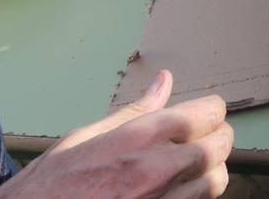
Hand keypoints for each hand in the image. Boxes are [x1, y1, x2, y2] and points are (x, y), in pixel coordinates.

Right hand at [0, 70, 231, 198]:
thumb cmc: (49, 185)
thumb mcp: (84, 137)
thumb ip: (133, 111)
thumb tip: (164, 82)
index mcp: (138, 138)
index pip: (208, 113)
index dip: (210, 110)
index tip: (203, 113)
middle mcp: (156, 170)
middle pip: (220, 145)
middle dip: (216, 137)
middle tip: (201, 138)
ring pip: (216, 180)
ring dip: (210, 170)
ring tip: (192, 167)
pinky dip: (196, 196)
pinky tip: (178, 191)